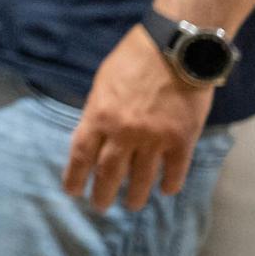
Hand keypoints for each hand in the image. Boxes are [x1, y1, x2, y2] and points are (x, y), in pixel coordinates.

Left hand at [63, 25, 212, 209]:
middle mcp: (125, 132)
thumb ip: (97, 111)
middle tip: (100, 206)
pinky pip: (175, 171)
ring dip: (135, 195)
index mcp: (100, 115)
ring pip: (142, 178)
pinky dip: (169, 184)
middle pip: (109, 173)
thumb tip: (92, 136)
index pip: (81, 155)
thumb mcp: (103, 82)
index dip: (75, 177)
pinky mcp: (182, 139)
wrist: (175, 49)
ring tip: (132, 204)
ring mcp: (155, 139)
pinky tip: (165, 190)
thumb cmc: (133, 59)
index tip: (72, 192)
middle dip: (102, 194)